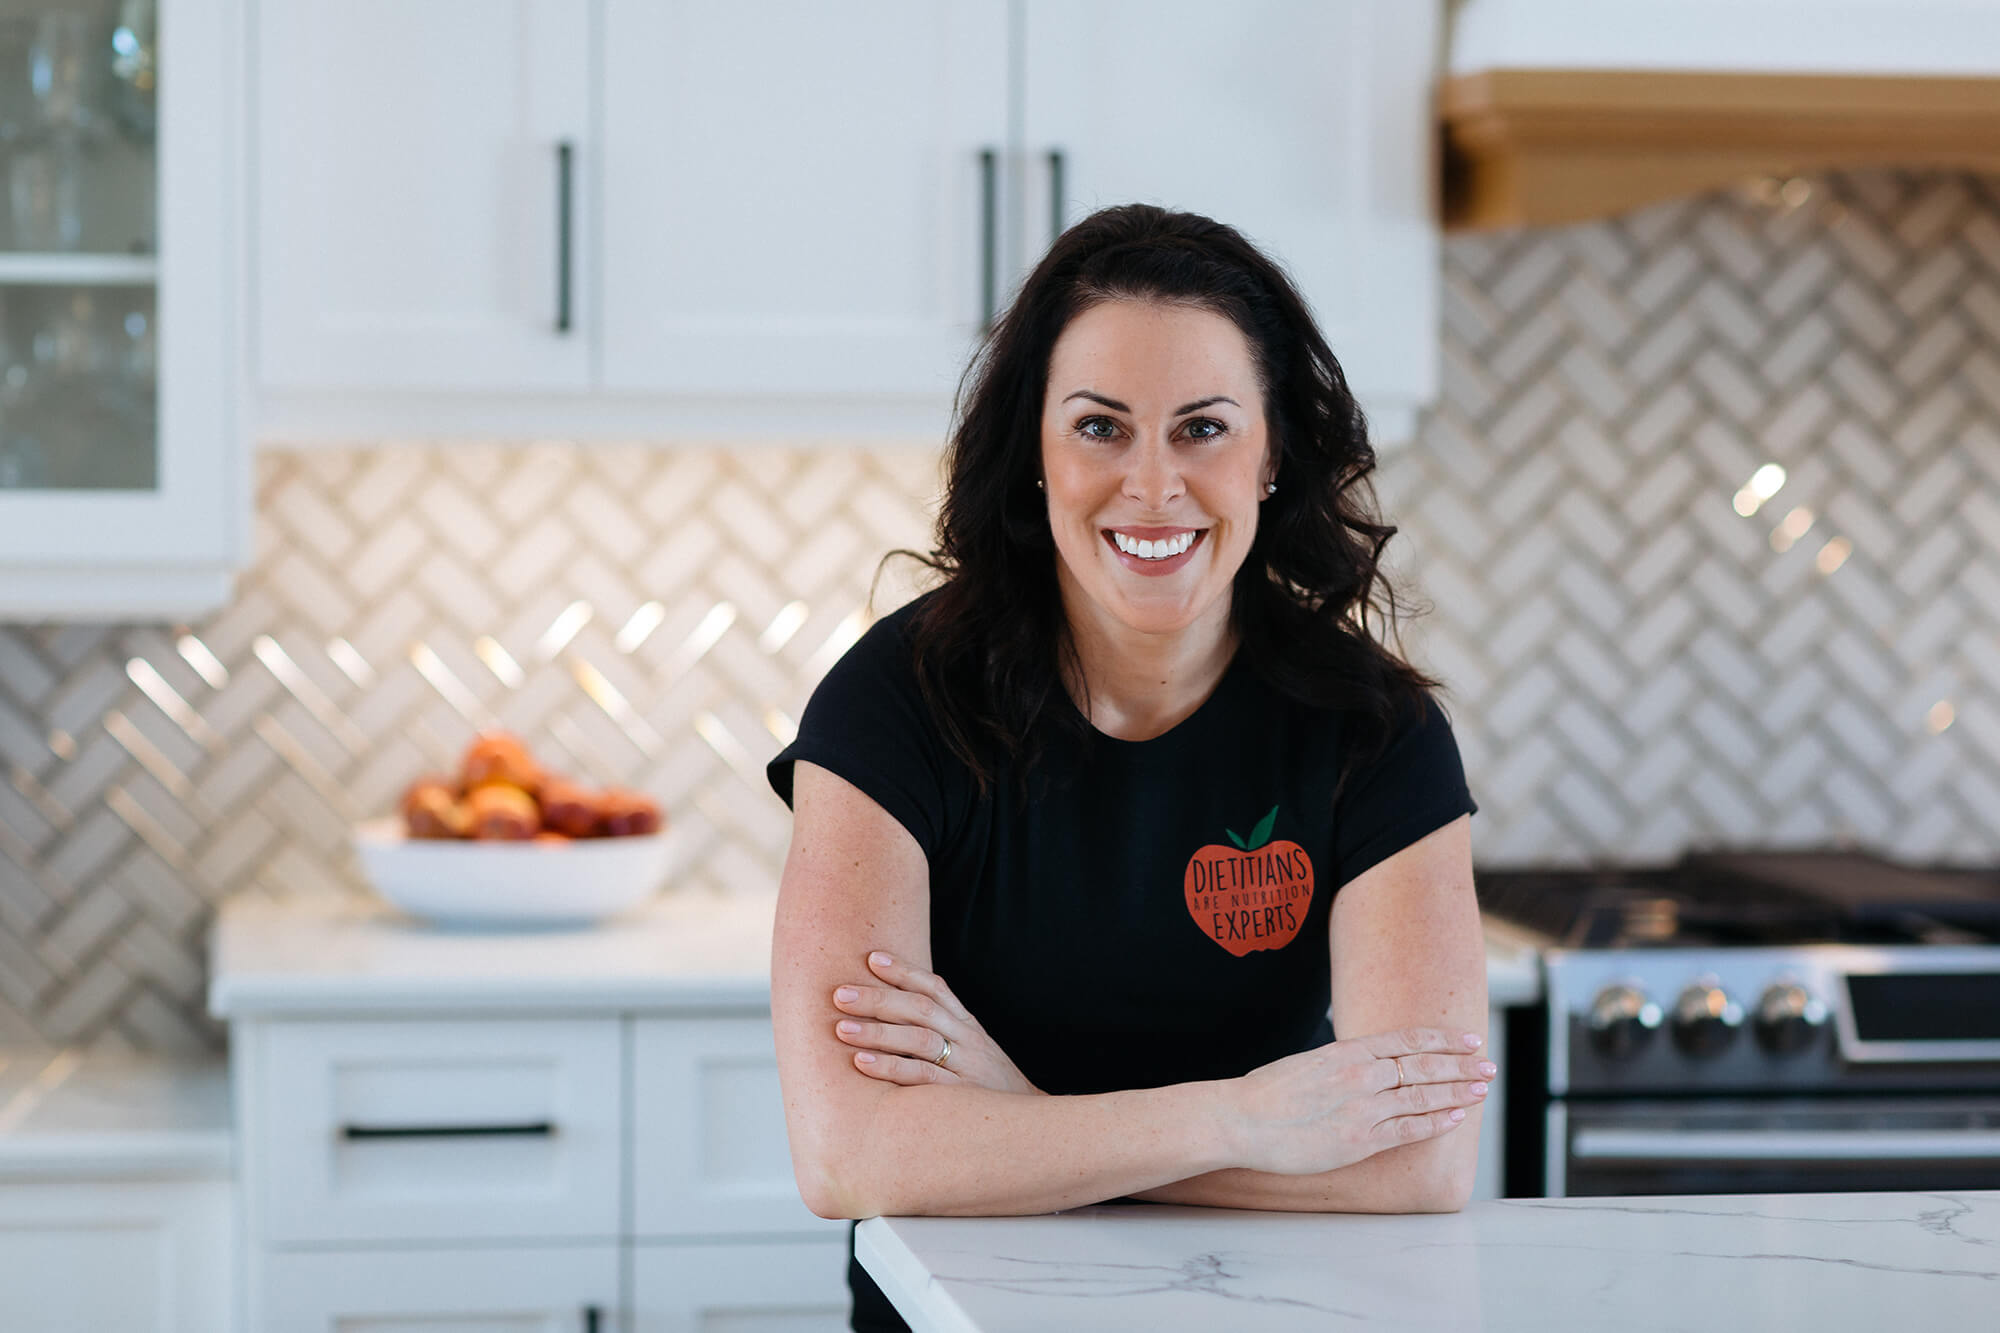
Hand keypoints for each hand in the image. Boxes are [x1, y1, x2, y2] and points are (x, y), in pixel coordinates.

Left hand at [831, 952, 1043, 1094]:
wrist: (1030, 1124)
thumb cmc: (990, 1088)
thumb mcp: (974, 1053)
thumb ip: (942, 1034)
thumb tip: (894, 1020)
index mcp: (968, 1026)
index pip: (936, 988)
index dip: (905, 971)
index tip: (872, 958)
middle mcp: (968, 1040)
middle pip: (920, 1008)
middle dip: (878, 998)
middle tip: (840, 994)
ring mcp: (966, 1066)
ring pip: (919, 1038)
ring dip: (878, 1031)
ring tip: (841, 1028)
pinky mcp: (961, 1095)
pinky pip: (922, 1077)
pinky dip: (891, 1067)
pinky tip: (862, 1062)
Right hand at [1225, 1027, 1493, 1175]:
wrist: (1242, 1119)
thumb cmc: (1268, 1092)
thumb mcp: (1309, 1062)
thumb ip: (1344, 1063)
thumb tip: (1369, 1063)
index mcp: (1346, 1051)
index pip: (1407, 1040)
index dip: (1442, 1039)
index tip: (1467, 1039)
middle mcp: (1359, 1075)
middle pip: (1422, 1066)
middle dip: (1460, 1065)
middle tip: (1487, 1064)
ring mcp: (1361, 1108)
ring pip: (1421, 1096)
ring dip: (1456, 1091)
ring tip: (1481, 1088)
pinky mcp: (1358, 1140)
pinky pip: (1406, 1130)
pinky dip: (1434, 1122)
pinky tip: (1454, 1117)